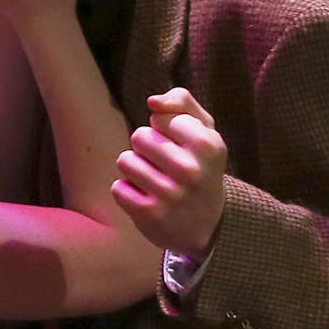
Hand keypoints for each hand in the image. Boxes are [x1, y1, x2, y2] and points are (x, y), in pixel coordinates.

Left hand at [111, 87, 226, 259]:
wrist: (209, 226)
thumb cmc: (200, 166)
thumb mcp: (204, 131)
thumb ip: (181, 102)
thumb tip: (153, 102)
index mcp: (207, 145)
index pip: (160, 118)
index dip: (164, 129)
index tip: (180, 146)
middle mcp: (191, 170)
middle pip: (139, 136)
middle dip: (146, 148)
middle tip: (165, 165)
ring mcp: (170, 194)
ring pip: (125, 160)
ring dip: (135, 170)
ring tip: (155, 181)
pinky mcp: (150, 214)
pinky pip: (118, 188)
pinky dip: (128, 192)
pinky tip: (148, 199)